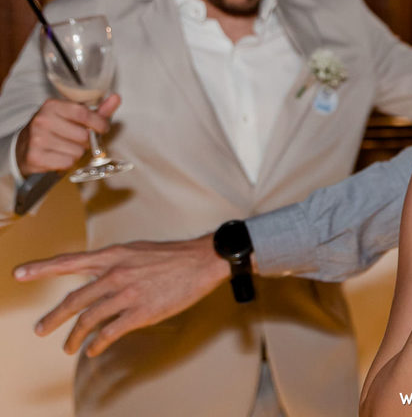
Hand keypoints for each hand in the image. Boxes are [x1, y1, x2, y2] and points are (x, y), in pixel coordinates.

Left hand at [12, 235, 227, 355]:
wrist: (202, 260)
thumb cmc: (173, 256)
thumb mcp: (137, 250)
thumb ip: (114, 264)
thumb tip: (96, 279)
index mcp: (113, 256)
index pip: (69, 262)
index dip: (41, 268)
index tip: (19, 273)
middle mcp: (115, 274)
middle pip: (73, 300)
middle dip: (52, 319)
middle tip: (40, 329)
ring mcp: (128, 294)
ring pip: (88, 320)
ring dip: (74, 337)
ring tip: (68, 347)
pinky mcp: (142, 312)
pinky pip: (110, 333)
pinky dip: (98, 344)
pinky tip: (94, 350)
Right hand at [15, 94, 120, 176]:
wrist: (23, 148)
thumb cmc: (54, 130)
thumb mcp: (72, 116)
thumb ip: (97, 110)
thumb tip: (117, 98)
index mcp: (52, 106)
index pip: (84, 114)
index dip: (99, 123)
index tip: (102, 128)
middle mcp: (42, 120)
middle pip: (83, 135)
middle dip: (85, 141)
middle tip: (75, 139)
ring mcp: (37, 139)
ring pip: (77, 151)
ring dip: (76, 153)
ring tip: (64, 148)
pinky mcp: (35, 157)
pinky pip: (67, 163)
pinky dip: (66, 162)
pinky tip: (57, 156)